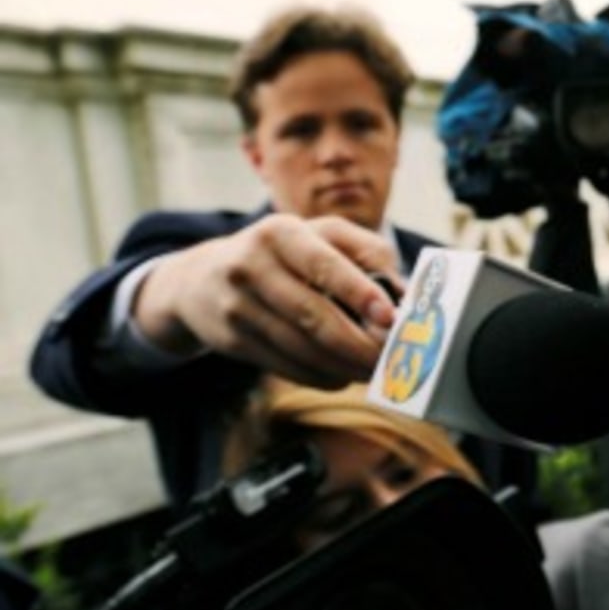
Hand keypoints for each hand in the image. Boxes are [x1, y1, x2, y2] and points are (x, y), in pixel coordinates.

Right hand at [132, 213, 399, 387]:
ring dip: (342, 366)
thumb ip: (368, 254)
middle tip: (390, 359)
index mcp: (281, 233)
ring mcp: (236, 305)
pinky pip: (283, 365)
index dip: (359, 293)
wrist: (202, 278)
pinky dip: (319, 375)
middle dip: (358, 344)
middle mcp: (252, 266)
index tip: (391, 317)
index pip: (324, 265)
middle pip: (312, 315)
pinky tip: (342, 376)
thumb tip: (405, 294)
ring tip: (374, 372)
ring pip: (298, 347)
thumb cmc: (283, 253)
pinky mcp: (230, 340)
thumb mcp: (321, 235)